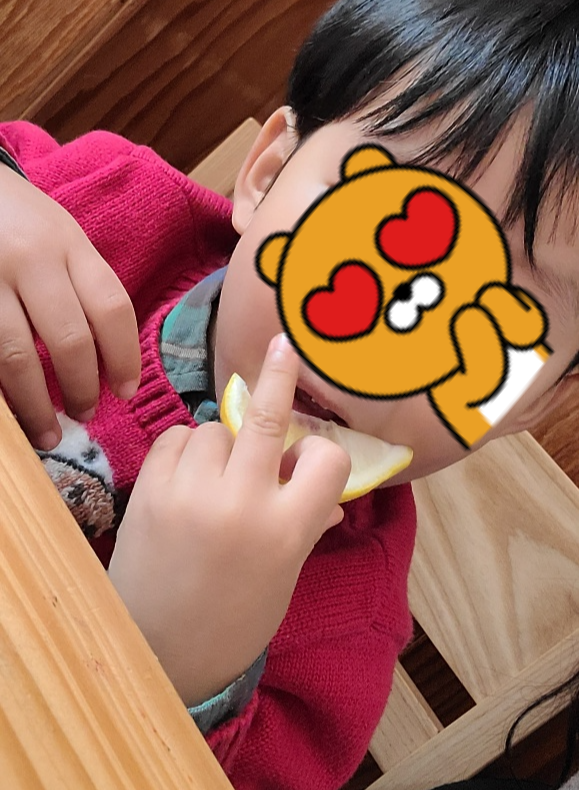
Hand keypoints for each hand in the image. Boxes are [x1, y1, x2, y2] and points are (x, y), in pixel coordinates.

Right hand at [0, 163, 139, 449]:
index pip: (111, 308)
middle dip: (82, 387)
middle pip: (70, 338)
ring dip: (36, 404)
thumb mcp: (60, 237)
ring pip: (18, 355)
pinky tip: (10, 411)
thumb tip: (106, 361)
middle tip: (85, 414)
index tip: (125, 391)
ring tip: (48, 433)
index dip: (124, 358)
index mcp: (69, 245)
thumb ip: (83, 287)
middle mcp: (31, 259)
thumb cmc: (18, 221)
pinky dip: (2, 388)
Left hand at [107, 333, 350, 706]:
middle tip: (284, 344)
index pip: (326, 459)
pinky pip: (177, 438)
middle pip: (265, 417)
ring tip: (218, 478)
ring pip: (216, 428)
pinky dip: (187, 449)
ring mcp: (189, 493)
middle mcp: (240, 504)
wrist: (158, 654)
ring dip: (225, 443)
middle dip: (279, 374)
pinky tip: (189, 477)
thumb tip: (330, 489)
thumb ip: (307, 522)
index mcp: (287, 531)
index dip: (323, 454)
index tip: (313, 458)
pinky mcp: (148, 489)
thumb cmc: (235, 621)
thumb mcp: (284, 576)